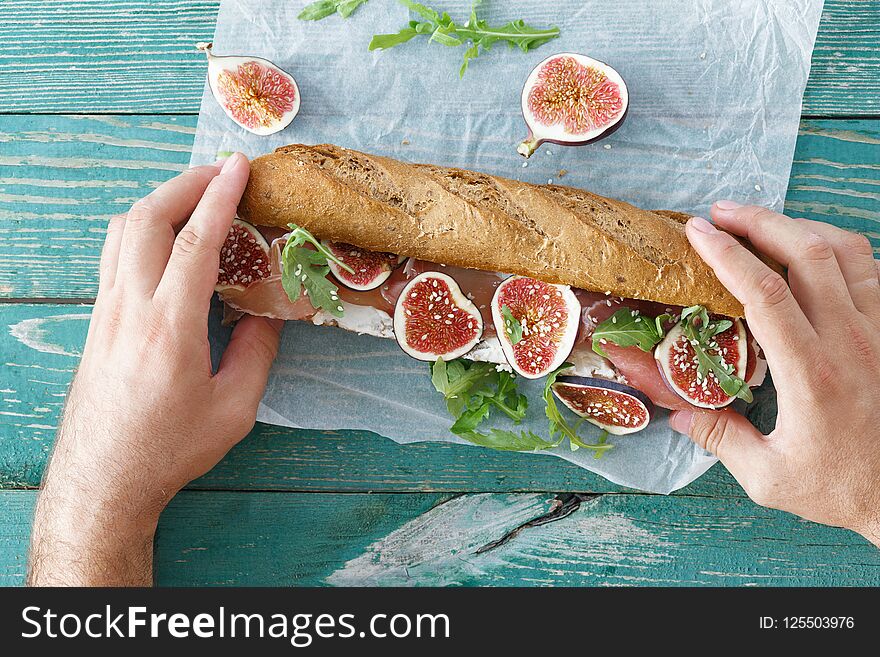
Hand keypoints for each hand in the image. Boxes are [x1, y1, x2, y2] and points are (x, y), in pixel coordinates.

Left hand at [28, 153, 282, 584]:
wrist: (103, 478)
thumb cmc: (170, 449)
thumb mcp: (234, 408)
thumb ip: (257, 352)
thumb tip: (268, 313)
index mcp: (169, 327)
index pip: (194, 242)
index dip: (219, 197)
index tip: (239, 167)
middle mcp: (129, 308)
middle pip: (146, 218)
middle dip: (185, 183)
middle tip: (220, 173)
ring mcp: (106, 311)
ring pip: (122, 230)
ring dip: (159, 201)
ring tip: (195, 196)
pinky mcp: (98, 320)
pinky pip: (115, 253)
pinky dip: (142, 227)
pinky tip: (166, 237)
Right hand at [673, 201, 879, 546]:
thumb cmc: (844, 488)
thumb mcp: (769, 478)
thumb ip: (720, 439)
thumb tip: (677, 411)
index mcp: (812, 373)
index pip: (766, 293)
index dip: (728, 254)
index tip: (698, 232)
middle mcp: (851, 341)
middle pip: (807, 253)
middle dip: (759, 221)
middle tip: (721, 212)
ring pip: (846, 251)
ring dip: (799, 227)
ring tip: (762, 223)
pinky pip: (871, 269)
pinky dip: (837, 248)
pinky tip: (810, 253)